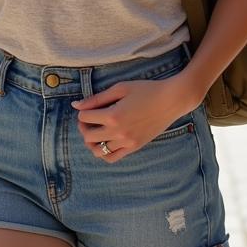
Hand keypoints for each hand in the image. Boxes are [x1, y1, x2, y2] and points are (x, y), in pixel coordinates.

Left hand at [72, 77, 193, 163]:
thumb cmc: (146, 90)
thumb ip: (97, 98)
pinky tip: (105, 142)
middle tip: (89, 119)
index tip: (88, 107)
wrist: (170, 100)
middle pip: (88, 136)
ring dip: (92, 142)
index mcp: (113, 115)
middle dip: (84, 127)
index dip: (83, 111)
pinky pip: (112, 158)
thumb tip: (76, 105)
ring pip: (98, 151)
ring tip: (95, 131)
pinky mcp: (134, 147)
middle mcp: (118, 132)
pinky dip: (104, 153)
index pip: (85, 118)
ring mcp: (126, 142)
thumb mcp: (120, 88)